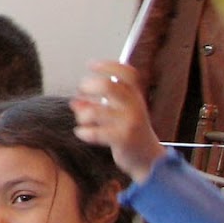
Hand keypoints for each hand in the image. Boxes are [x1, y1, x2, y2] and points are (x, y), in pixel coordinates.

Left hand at [70, 60, 163, 182]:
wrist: (148, 158)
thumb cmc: (130, 131)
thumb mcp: (119, 112)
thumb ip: (99, 104)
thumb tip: (75, 101)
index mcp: (135, 95)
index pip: (126, 73)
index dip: (108, 66)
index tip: (91, 65)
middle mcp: (134, 105)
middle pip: (108, 86)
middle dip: (89, 86)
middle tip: (81, 91)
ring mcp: (129, 121)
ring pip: (96, 111)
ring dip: (83, 114)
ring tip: (82, 119)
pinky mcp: (123, 138)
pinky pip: (95, 132)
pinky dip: (83, 132)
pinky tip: (82, 133)